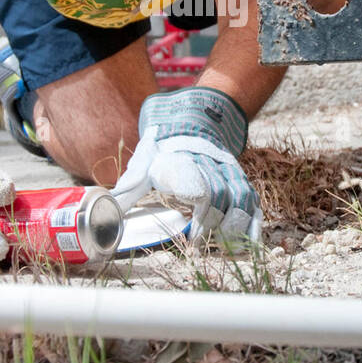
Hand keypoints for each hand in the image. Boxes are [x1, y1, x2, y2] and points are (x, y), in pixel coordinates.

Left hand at [112, 87, 261, 249]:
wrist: (192, 114)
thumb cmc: (163, 144)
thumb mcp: (144, 159)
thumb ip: (129, 186)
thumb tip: (109, 208)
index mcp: (185, 159)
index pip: (199, 189)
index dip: (200, 218)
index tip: (193, 240)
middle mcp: (211, 162)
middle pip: (220, 197)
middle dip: (213, 226)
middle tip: (201, 248)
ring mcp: (228, 168)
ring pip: (239, 197)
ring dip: (234, 225)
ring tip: (223, 247)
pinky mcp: (238, 175)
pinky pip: (251, 197)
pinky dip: (253, 220)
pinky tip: (252, 241)